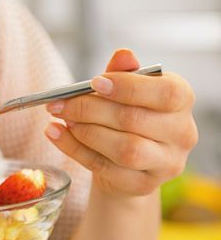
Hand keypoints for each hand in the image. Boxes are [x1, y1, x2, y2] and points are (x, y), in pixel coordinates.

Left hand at [44, 49, 197, 196]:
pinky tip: (56, 134)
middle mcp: (182, 133)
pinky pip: (105, 168)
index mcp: (182, 99)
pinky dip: (75, 149)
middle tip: (61, 104)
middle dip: (90, 110)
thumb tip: (123, 54)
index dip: (128, 87)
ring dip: (85, 132)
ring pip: (125, 149)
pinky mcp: (144, 185)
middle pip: (135, 121)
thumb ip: (123, 73)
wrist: (125, 161)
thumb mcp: (124, 89)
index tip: (94, 83)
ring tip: (62, 119)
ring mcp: (167, 163)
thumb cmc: (126, 115)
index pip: (166, 93)